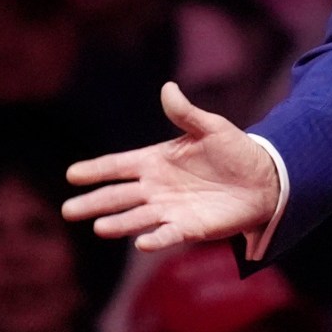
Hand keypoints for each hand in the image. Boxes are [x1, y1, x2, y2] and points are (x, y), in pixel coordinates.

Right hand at [63, 82, 281, 250]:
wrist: (264, 180)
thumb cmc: (235, 151)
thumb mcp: (211, 127)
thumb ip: (186, 113)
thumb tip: (168, 88)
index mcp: (156, 160)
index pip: (119, 165)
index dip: (96, 169)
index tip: (72, 174)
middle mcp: (156, 187)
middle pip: (119, 195)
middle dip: (93, 202)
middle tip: (67, 210)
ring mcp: (170, 209)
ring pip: (137, 217)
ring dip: (118, 223)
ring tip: (98, 227)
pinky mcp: (189, 227)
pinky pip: (168, 234)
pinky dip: (156, 239)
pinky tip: (142, 243)